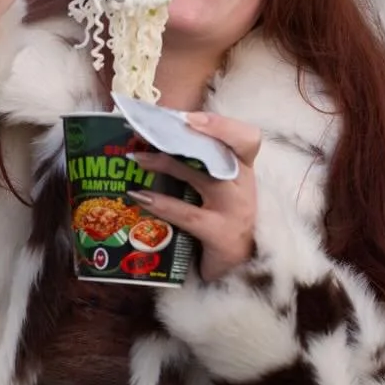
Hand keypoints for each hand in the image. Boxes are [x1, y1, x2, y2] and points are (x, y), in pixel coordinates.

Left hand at [127, 111, 261, 283]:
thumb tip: (155, 137)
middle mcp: (244, 186)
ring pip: (203, 176)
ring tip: (136, 159)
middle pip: (220, 151)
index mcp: (244, 169)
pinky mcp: (221, 234)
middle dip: (181, 137)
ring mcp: (236, 210)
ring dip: (166, 164)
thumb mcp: (217, 188)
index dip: (222, 125)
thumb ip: (199, 164)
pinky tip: (139, 196)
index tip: (189, 118)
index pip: (248, 138)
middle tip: (146, 130)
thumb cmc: (222, 219)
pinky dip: (161, 203)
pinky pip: (188, 214)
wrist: (238, 266)